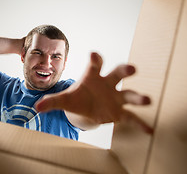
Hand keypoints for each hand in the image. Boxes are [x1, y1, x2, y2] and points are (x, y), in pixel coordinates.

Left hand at [35, 52, 152, 133]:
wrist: (85, 108)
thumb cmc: (77, 98)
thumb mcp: (64, 99)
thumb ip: (52, 101)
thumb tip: (36, 107)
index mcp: (93, 76)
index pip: (95, 64)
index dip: (95, 59)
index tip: (94, 55)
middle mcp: (107, 84)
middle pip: (118, 74)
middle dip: (124, 70)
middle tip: (132, 68)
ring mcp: (115, 97)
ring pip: (129, 94)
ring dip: (138, 97)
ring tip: (147, 100)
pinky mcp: (119, 112)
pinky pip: (132, 117)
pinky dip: (141, 124)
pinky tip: (150, 131)